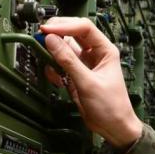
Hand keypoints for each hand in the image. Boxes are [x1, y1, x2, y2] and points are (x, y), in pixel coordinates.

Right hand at [41, 17, 142, 148]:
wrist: (113, 127)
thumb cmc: (112, 106)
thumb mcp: (88, 83)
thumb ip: (68, 61)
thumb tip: (52, 41)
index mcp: (105, 50)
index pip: (84, 27)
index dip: (65, 26)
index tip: (47, 30)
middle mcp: (94, 54)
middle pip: (72, 33)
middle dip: (56, 34)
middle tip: (41, 35)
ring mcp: (84, 64)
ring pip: (64, 48)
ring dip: (53, 52)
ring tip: (46, 57)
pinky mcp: (76, 75)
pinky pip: (60, 64)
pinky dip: (54, 68)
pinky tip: (55, 76)